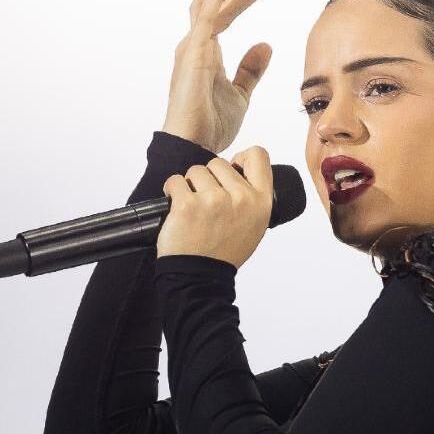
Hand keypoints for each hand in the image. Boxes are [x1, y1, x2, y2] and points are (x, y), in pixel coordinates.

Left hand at [156, 146, 273, 269]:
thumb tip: (238, 170)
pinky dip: (172, 191)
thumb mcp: (254, 226)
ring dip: (189, 185)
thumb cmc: (224, 253)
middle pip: (219, 163)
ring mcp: (213, 200)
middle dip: (209, 178)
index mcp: (261, 202)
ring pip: (195, 170)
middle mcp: (240, 198)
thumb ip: (251, 198)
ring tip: (192, 209)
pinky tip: (177, 209)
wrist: (200, 277)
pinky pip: (175, 181)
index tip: (232, 170)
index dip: (242, 158)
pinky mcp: (187, 204)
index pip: (258, 156)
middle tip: (206, 203)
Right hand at [162, 0, 274, 153]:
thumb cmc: (210, 126)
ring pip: (212, 3)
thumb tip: (265, 45)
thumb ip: (250, 69)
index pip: (227, 13)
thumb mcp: (240, 94)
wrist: (194, 147)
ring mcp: (192, 48)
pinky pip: (207, 19)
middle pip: (216, 0)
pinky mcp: (194, 55)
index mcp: (205, 53)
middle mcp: (196, 45)